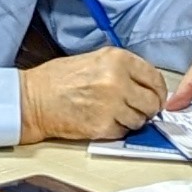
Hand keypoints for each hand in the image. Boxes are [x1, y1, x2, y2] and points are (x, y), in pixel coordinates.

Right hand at [19, 46, 172, 143]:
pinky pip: (123, 132)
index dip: (158, 91)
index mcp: (117, 59)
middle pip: (152, 102)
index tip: (156, 97)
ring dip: (131, 120)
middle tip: (137, 109)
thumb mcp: (95, 60)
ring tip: (113, 113)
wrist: (33, 99)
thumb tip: (147, 86)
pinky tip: (101, 120)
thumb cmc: (58, 79)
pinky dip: (116, 129)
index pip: (154, 78)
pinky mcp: (103, 126)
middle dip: (147, 108)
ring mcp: (111, 105)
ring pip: (140, 120)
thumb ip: (123, 70)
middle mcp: (117, 80)